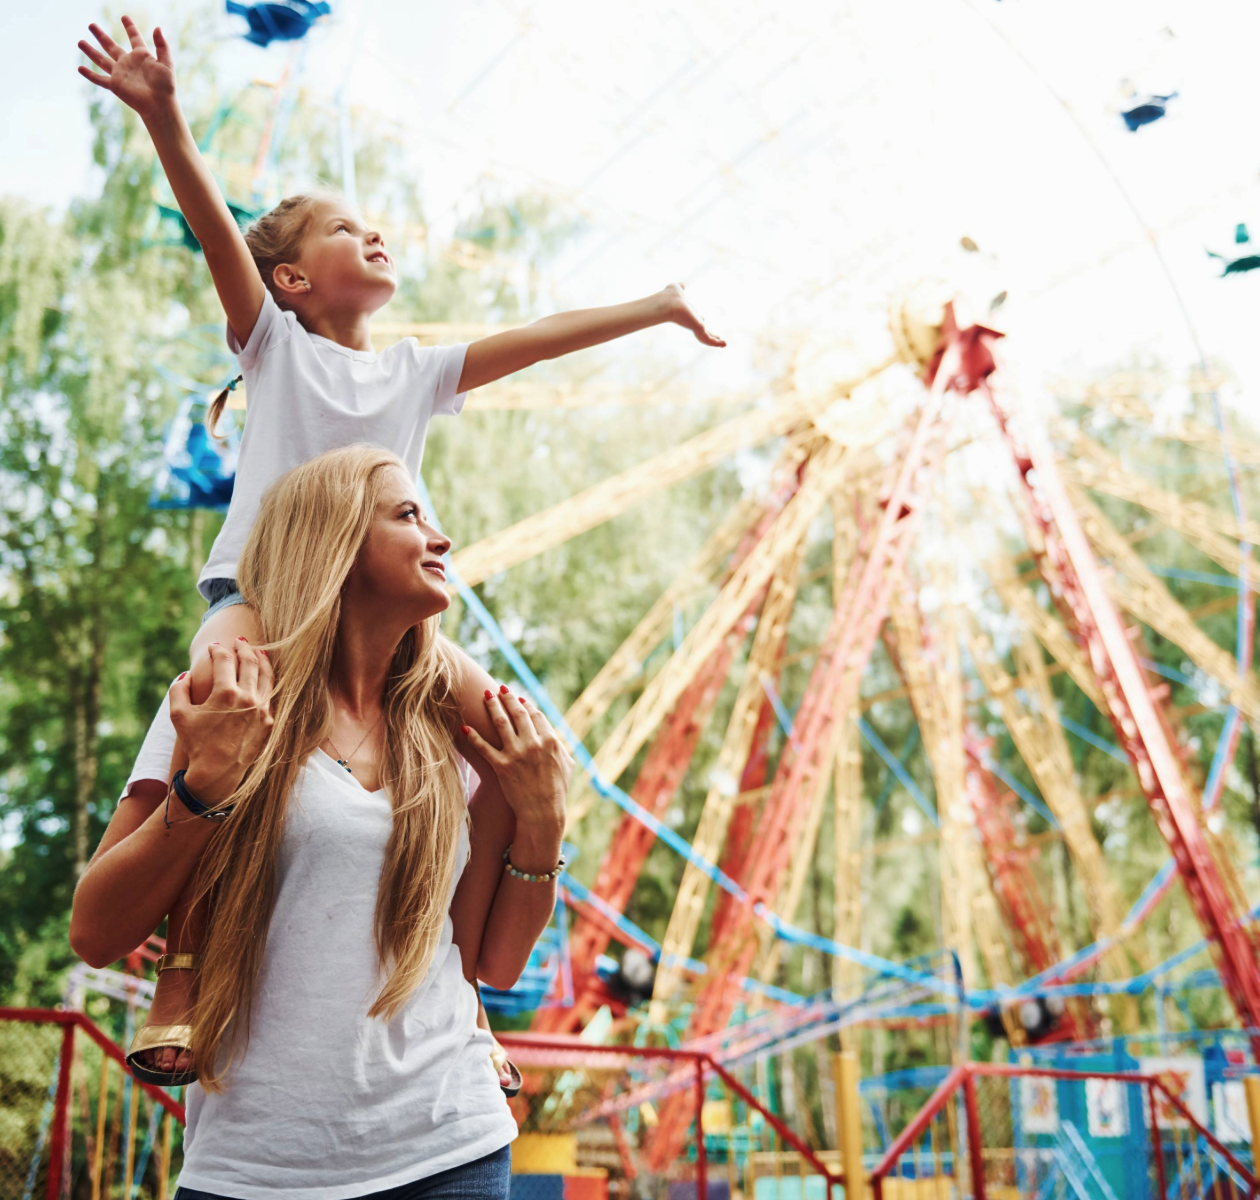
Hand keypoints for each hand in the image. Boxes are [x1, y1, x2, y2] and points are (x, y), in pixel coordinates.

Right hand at [78, 17, 176, 123]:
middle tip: (91, 25)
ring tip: (80, 42)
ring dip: (90, 51)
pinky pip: (99, 79)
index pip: (134, 38)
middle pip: (111, 46)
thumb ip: (162, 45)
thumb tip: (157, 27)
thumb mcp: (167, 63)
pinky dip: (89, 74)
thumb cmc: (166, 86)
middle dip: (101, 36)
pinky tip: (79, 68)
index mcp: (142, 56)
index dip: (130, 28)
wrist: (160, 105)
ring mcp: (120, 74)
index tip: (124, 17)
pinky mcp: (115, 85)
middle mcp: (128, 63)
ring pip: (101, 60)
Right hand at [170, 640, 274, 802]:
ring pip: (266, 676)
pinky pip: (271, 694)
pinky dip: (268, 681)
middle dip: (243, 648)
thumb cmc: (196, 743)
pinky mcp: (269, 721)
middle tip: (239, 641)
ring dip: (261, 660)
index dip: (218, 650)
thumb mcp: (178, 715)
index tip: (213, 647)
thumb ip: (179, 689)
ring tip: (258, 651)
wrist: (217, 772)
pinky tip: (265, 676)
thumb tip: (187, 673)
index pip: (224, 660)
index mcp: (225, 693)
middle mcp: (248, 698)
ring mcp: (262, 709)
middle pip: (250, 662)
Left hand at [462, 688, 572, 833]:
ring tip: (486, 695)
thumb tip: (559, 738)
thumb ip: (562, 748)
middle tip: (500, 688)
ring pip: (501, 723)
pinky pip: (484, 747)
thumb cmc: (557, 791)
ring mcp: (517, 754)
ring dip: (492, 706)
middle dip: (508, 697)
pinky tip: (465, 727)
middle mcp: (533, 744)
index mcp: (551, 741)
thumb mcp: (567, 766)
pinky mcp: (502, 767)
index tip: (519, 697)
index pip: (536, 715)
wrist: (543, 812)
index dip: (527, 704)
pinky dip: (473, 736)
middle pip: (518, 713)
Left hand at [661, 282, 725, 346]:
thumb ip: (680, 288)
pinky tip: (724, 344)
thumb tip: (681, 285)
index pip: (695, 318)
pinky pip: (708, 339)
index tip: (703, 319)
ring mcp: (694, 327)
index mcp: (687, 313)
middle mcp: (691, 321)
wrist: (668, 304)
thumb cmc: (670, 297)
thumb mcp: (676, 289)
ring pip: (706, 337)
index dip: (699, 319)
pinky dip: (717, 343)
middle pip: (702, 330)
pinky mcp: (698, 330)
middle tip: (717, 337)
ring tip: (724, 344)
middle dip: (710, 334)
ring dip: (716, 342)